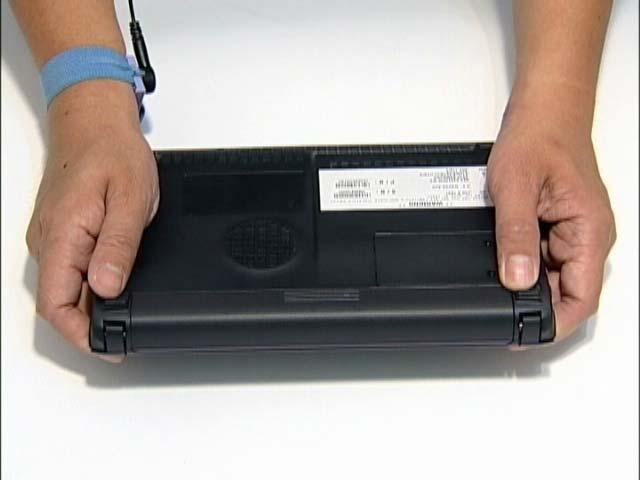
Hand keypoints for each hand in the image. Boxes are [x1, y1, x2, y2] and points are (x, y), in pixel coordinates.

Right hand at [26, 80, 158, 351]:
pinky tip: (114, 282)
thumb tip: (106, 288)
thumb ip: (118, 246)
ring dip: (90, 304)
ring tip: (125, 311)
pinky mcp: (61, 231)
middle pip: (59, 300)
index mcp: (63, 236)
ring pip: (66, 286)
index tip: (108, 347)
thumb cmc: (112, 152)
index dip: (80, 334)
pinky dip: (89, 284)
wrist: (93, 121)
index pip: (56, 304)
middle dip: (90, 324)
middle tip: (127, 332)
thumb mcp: (129, 199)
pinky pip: (70, 268)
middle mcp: (48, 241)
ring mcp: (52, 237)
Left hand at [488, 93, 615, 341]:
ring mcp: (576, 231)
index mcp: (590, 232)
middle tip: (497, 305)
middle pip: (567, 292)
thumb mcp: (515, 188)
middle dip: (533, 305)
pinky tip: (505, 254)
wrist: (545, 110)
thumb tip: (516, 279)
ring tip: (499, 269)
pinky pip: (545, 257)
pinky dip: (525, 262)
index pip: (581, 299)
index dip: (553, 324)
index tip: (522, 333)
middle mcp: (589, 236)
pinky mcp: (561, 225)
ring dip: (527, 281)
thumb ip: (515, 236)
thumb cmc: (538, 137)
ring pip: (554, 276)